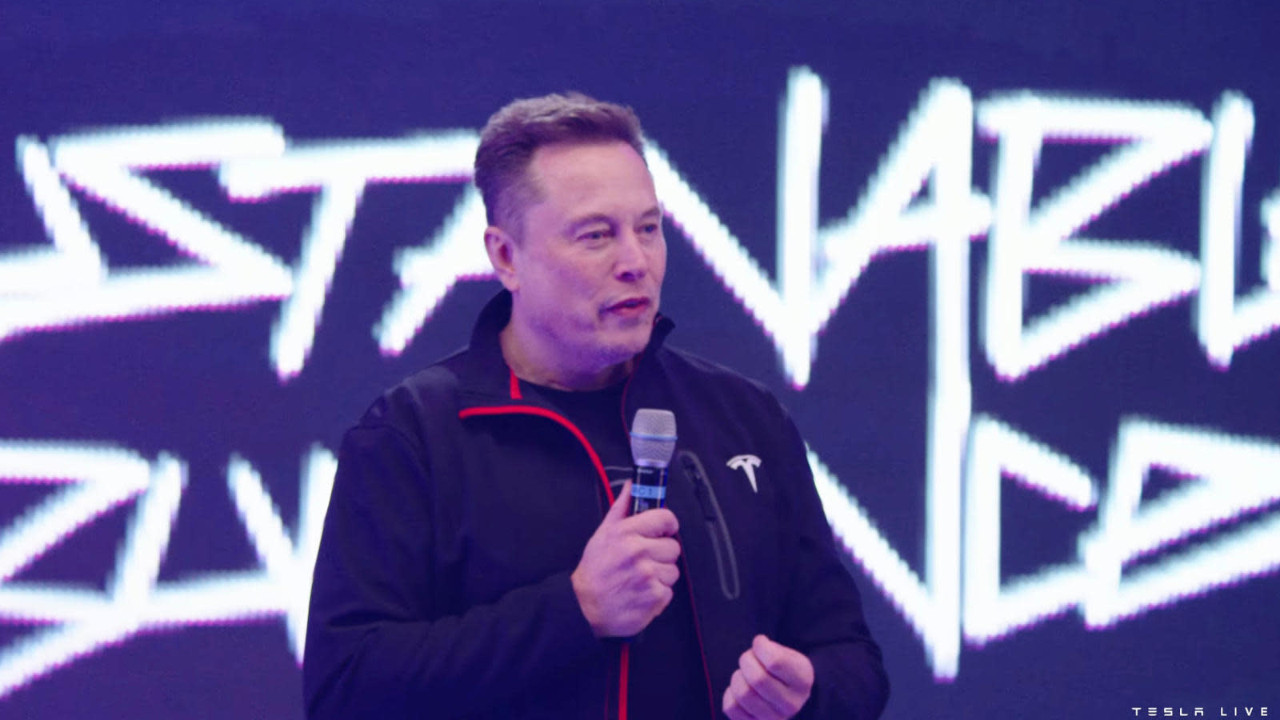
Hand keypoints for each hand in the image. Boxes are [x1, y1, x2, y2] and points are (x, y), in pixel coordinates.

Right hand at [571, 481, 680, 636]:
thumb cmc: (594, 571)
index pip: (666, 518)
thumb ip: (620, 508)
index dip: (666, 525)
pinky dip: (658, 594)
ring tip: (640, 578)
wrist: (585, 608)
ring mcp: (648, 575)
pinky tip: (641, 592)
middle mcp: (639, 552)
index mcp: (627, 533)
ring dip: (660, 575)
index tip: (662, 532)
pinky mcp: (655, 596)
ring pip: (673, 570)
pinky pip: (669, 591)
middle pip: (673, 547)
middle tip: (643, 561)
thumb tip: (631, 486)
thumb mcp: (603, 534)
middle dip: (661, 554)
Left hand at [722, 635, 814, 719]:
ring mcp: (773, 719)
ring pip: (743, 693)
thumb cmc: (783, 671)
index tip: (760, 643)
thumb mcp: (788, 655)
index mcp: (802, 681)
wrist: (786, 696)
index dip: (760, 646)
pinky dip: (730, 694)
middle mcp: (791, 704)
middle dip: (746, 660)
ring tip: (744, 674)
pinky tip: (740, 690)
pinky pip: (731, 707)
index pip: (774, 661)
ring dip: (737, 677)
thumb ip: (773, 649)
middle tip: (749, 657)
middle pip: (757, 679)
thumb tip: (758, 645)